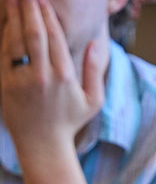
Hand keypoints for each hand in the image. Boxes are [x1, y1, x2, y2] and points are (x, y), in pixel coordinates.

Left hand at [0, 0, 106, 155]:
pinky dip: (3, 35)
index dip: (47, 16)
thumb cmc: (69, 122)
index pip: (55, 38)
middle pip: (33, 33)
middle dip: (28, 9)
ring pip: (15, 40)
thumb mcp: (92, 100)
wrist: (43, 145)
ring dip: (12, 16)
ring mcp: (21, 80)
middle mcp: (42, 76)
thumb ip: (94, 70)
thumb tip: (95, 43)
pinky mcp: (5, 84)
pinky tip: (4, 21)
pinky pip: (3, 54)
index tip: (43, 1)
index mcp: (65, 77)